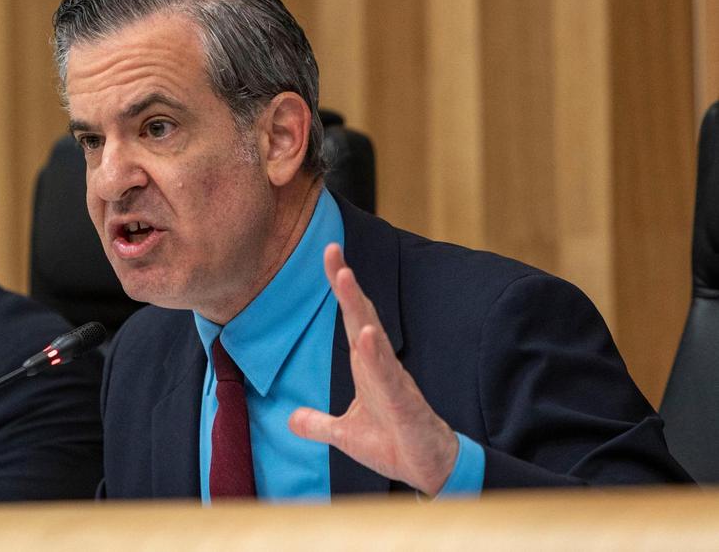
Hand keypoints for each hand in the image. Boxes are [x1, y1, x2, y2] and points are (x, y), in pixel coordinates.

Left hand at [288, 244, 458, 495]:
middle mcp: (379, 364)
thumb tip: (291, 420)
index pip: (350, 318)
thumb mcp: (344, 436)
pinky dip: (377, 356)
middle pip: (361, 315)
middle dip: (346, 283)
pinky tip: (368, 337)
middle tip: (331, 250)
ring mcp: (394, 380)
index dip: (340, 288)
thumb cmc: (393, 444)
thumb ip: (318, 423)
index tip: (329, 255)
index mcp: (365, 365)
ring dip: (359, 307)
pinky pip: (389, 376)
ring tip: (345, 278)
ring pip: (374, 337)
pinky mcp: (404, 403)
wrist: (429, 470)